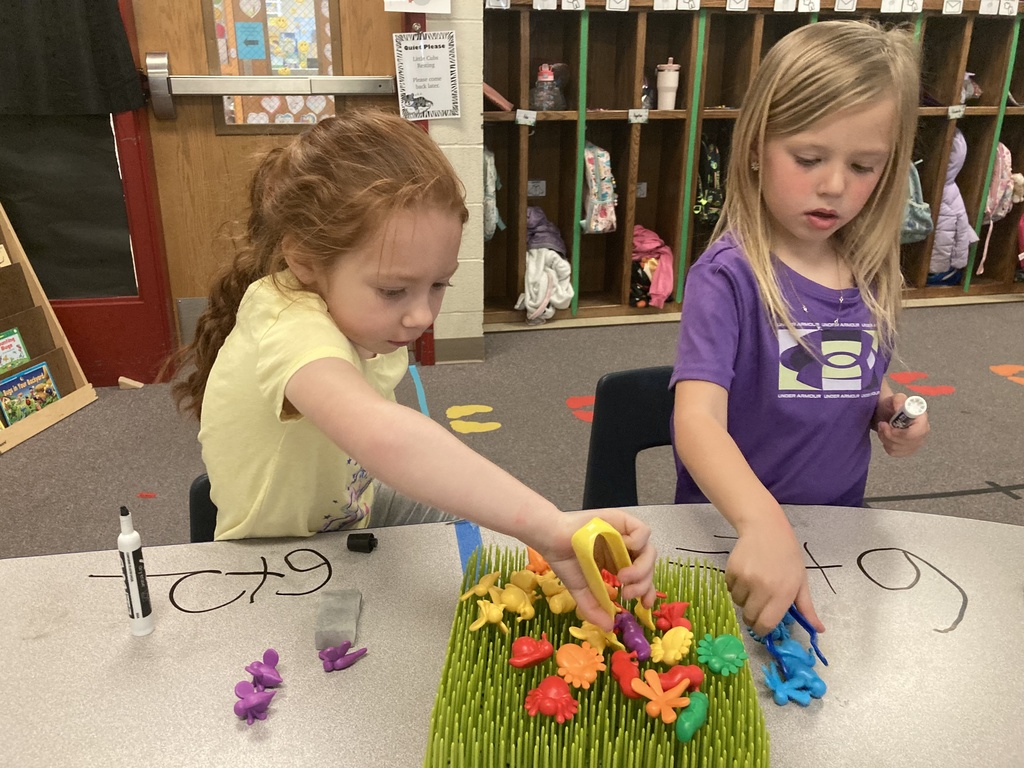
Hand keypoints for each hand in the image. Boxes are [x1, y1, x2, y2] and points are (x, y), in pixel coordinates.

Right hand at [538, 509, 656, 631]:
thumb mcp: (582, 590)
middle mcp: (624, 549)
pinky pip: (643, 531)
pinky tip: (623, 548)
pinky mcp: (623, 520)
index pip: (643, 578)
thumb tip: (608, 627)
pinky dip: (638, 542)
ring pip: (648, 551)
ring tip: (623, 578)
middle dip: (642, 585)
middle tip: (626, 594)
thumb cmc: (565, 561)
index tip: (644, 604)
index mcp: (618, 564)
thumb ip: (594, 608)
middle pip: (648, 567)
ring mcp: (624, 534)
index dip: (648, 591)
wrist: (552, 539)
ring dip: (641, 569)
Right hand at [726, 517, 824, 637]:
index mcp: (783, 593)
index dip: (762, 630)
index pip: (766, 624)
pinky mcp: (732, 570)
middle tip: (759, 603)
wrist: (766, 529)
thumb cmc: (787, 556)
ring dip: (744, 599)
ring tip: (753, 584)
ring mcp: (745, 579)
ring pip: (738, 603)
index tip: (763, 626)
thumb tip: (819, 630)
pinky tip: (745, 574)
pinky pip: (729, 589)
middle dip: (753, 615)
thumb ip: (807, 609)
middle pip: (749, 617)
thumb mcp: (801, 582)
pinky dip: (735, 586)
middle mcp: (763, 588)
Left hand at [875, 393, 929, 456]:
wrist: (887, 413)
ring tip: (882, 429)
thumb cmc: (892, 405)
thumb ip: (898, 399)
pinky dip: (886, 445)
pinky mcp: (908, 450)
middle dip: (889, 435)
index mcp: (922, 419)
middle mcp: (923, 432)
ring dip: (885, 439)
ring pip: (898, 448)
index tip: (887, 425)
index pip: (916, 433)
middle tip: (881, 425)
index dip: (900, 433)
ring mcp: (916, 442)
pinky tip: (885, 437)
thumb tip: (899, 407)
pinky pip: (895, 453)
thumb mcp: (894, 398)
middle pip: (907, 442)